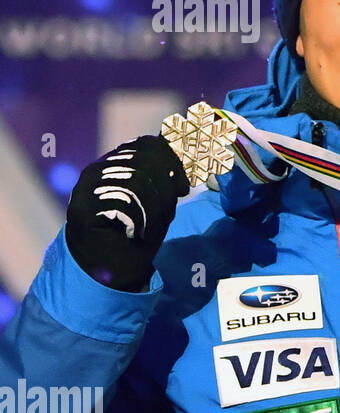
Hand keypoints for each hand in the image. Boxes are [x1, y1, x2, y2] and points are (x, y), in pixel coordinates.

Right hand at [65, 135, 189, 290]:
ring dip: (153, 208)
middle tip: (167, 212)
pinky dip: (139, 220)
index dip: (172, 162)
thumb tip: (185, 164)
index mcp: (116, 163)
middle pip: (144, 161)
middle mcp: (97, 170)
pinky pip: (122, 202)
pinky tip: (137, 234)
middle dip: (165, 189)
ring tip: (150, 227)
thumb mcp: (158, 201)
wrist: (108, 268)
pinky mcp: (81, 209)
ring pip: (136, 180)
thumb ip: (166, 180)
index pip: (147, 145)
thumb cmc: (136, 232)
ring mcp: (85, 188)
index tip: (183, 187)